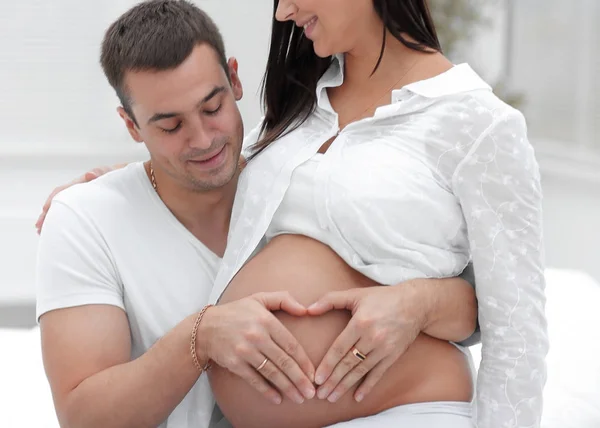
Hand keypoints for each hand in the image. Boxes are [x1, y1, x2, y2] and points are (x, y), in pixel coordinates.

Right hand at [35, 164, 123, 233]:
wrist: (121, 178)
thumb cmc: (114, 176)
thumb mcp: (108, 174)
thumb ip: (100, 173)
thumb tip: (90, 174)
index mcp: (80, 183)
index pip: (61, 191)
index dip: (52, 201)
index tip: (44, 210)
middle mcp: (76, 190)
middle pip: (57, 201)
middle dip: (47, 213)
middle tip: (39, 226)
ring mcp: (79, 198)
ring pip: (62, 208)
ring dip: (52, 218)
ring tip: (42, 231)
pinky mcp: (83, 205)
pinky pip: (70, 213)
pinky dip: (62, 220)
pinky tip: (59, 230)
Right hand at [199, 292, 316, 404]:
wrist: (205, 327)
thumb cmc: (236, 312)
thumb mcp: (259, 298)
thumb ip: (283, 299)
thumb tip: (305, 310)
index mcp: (266, 320)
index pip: (291, 344)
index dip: (304, 361)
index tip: (314, 374)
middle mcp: (256, 335)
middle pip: (284, 361)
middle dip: (300, 379)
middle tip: (311, 393)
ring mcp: (245, 350)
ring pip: (271, 372)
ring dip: (287, 388)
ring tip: (299, 398)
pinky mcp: (234, 363)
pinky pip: (254, 379)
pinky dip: (266, 391)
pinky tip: (277, 399)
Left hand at [307, 283, 426, 402]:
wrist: (416, 304)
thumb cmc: (382, 298)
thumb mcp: (356, 294)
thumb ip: (330, 300)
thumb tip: (309, 309)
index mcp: (360, 323)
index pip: (340, 348)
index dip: (328, 365)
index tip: (317, 378)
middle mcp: (372, 338)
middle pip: (348, 363)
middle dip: (333, 380)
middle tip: (320, 394)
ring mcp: (384, 348)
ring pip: (361, 371)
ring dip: (345, 385)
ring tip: (332, 397)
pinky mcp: (393, 355)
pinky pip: (378, 373)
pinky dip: (368, 386)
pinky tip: (357, 396)